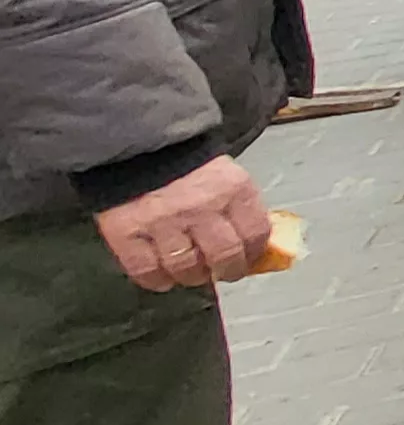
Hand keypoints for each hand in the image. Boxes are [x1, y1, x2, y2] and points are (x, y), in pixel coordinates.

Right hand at [93, 156, 271, 289]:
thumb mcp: (224, 175)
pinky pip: (146, 270)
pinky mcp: (127, 233)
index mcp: (232, 188)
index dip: (255, 253)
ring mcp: (162, 222)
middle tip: (222, 272)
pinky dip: (156, 280)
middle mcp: (200, 207)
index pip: (256, 233)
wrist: (135, 144)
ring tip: (192, 272)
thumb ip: (239, 207)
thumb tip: (255, 245)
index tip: (249, 258)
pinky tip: (162, 276)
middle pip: (224, 257)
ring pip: (186, 268)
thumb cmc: (188, 161)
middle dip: (228, 270)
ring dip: (192, 276)